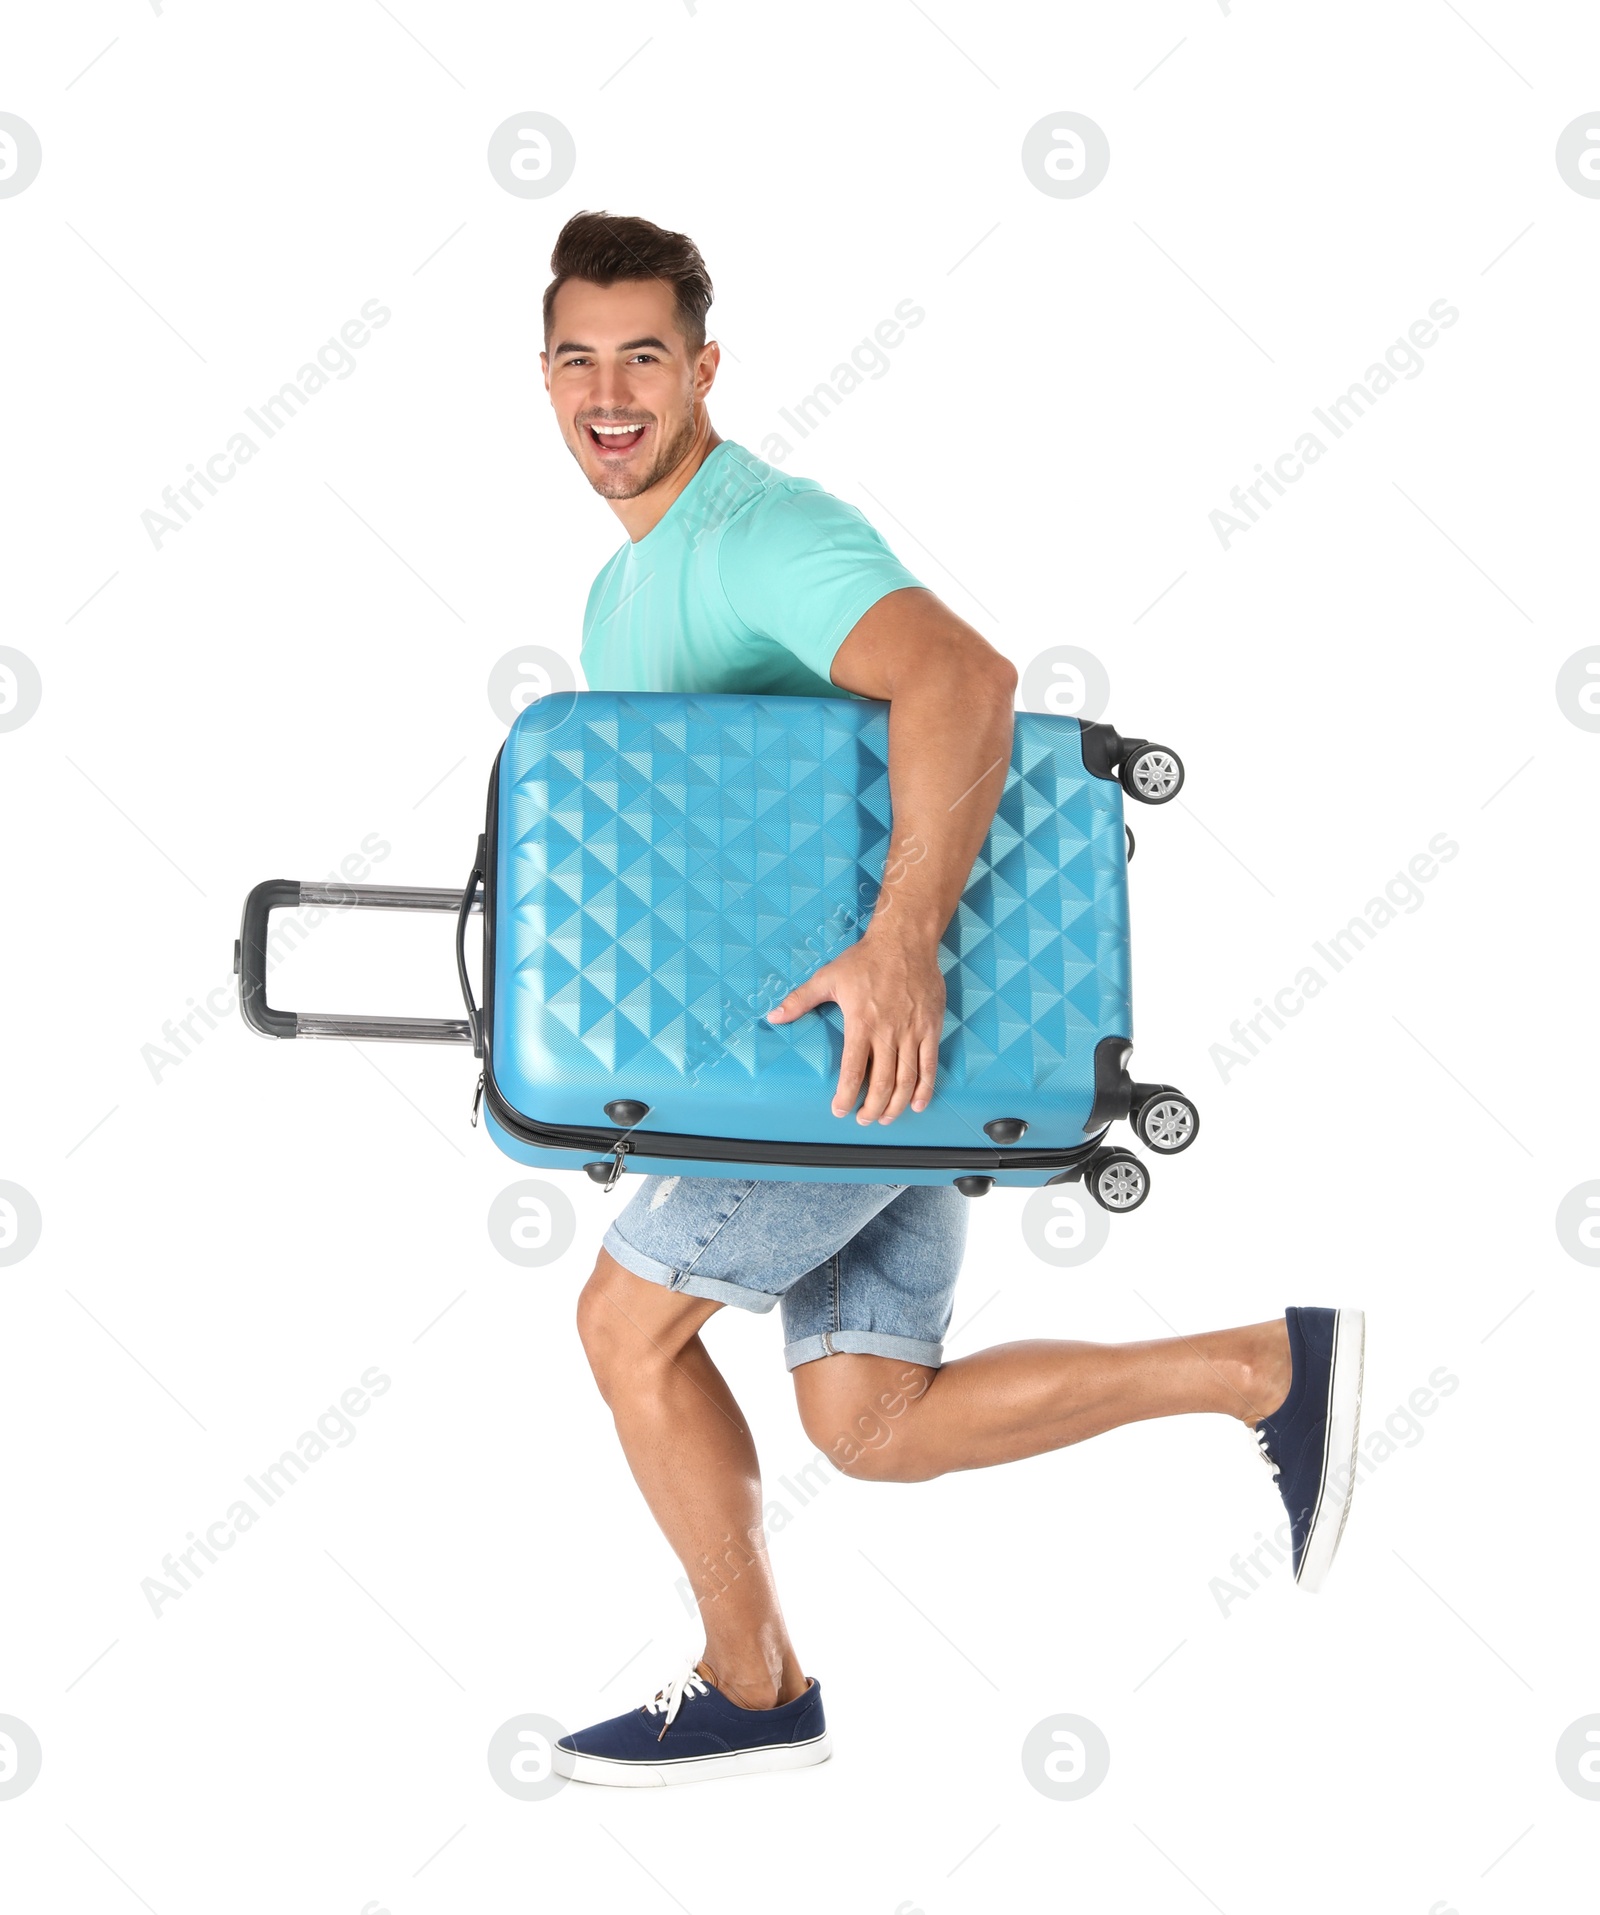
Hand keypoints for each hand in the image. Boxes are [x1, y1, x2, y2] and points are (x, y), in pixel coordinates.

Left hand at [766, 925, 944, 1123]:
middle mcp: (888, 1031)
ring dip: (896, 1104)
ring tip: (886, 1118)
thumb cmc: (866, 960)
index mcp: (861, 1022)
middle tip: (863, 1119)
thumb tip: (773, 1016)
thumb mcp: (827, 977)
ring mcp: (912, 1031)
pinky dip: (924, 1088)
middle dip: (872, 1108)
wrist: (905, 941)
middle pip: (882, 1082)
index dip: (846, 1095)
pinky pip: (929, 1065)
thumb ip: (799, 1000)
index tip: (840, 1110)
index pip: (853, 1069)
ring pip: (906, 1079)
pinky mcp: (931, 1028)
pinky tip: (916, 1104)